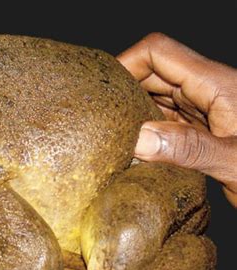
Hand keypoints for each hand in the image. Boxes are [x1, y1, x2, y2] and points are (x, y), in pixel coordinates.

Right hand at [117, 33, 236, 206]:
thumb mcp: (236, 163)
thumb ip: (190, 149)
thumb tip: (140, 139)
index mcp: (217, 85)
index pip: (159, 53)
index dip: (126, 63)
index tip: (102, 90)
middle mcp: (208, 92)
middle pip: (153, 74)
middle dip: (123, 92)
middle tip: (100, 120)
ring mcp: (204, 112)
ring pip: (157, 99)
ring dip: (133, 114)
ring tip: (111, 137)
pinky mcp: (202, 131)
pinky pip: (166, 122)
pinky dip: (147, 133)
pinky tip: (135, 152)